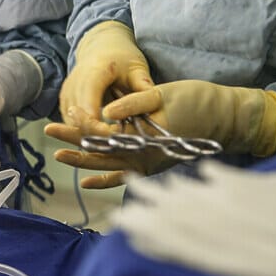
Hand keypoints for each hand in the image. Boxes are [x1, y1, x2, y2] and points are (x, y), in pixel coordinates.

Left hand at [45, 80, 275, 187]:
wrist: (227, 118)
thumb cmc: (198, 101)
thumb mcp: (165, 94)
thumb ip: (135, 103)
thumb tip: (106, 113)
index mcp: (142, 137)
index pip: (102, 135)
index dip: (81, 126)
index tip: (63, 116)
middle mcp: (142, 157)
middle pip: (99, 151)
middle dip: (72, 142)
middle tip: (48, 130)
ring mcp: (147, 164)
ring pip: (107, 166)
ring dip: (82, 161)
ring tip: (58, 155)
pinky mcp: (152, 166)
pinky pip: (125, 176)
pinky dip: (105, 180)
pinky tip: (87, 181)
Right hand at [58, 21, 154, 133]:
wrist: (102, 47)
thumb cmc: (123, 58)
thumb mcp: (138, 69)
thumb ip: (143, 89)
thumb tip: (150, 112)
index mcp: (95, 69)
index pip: (90, 98)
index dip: (96, 119)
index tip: (111, 134)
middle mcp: (75, 80)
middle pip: (77, 112)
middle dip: (93, 131)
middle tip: (112, 144)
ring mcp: (67, 90)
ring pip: (71, 120)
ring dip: (86, 133)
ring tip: (107, 142)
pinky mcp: (64, 100)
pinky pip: (70, 121)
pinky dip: (83, 130)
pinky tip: (99, 136)